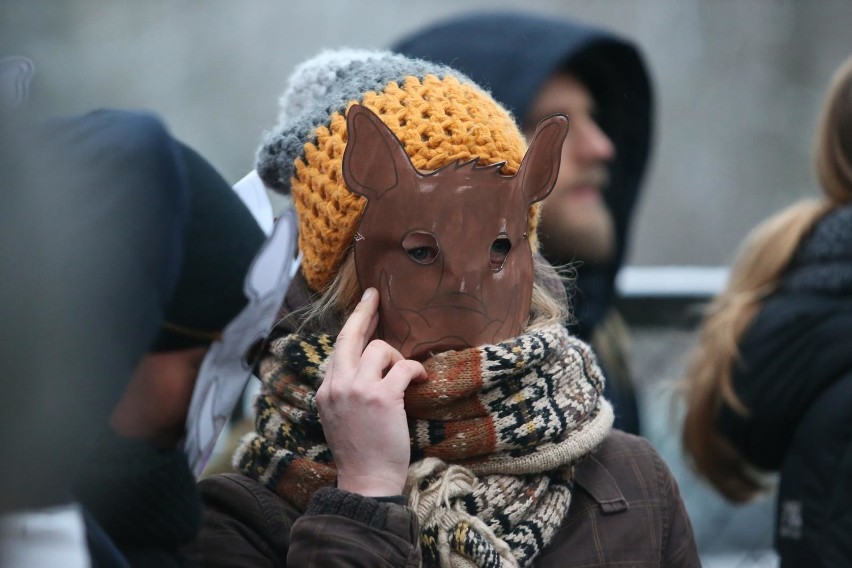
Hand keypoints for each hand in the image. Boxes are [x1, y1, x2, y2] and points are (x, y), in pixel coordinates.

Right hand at [316, 288, 426, 496]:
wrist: (366, 481)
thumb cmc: (359, 453)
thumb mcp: (338, 417)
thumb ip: (345, 391)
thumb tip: (364, 366)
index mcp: (325, 390)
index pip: (339, 348)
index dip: (354, 327)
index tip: (363, 309)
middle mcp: (337, 385)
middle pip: (349, 335)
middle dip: (364, 311)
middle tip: (375, 296)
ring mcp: (357, 389)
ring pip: (379, 348)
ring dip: (397, 357)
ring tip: (406, 375)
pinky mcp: (381, 397)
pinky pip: (404, 366)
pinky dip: (416, 370)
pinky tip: (420, 380)